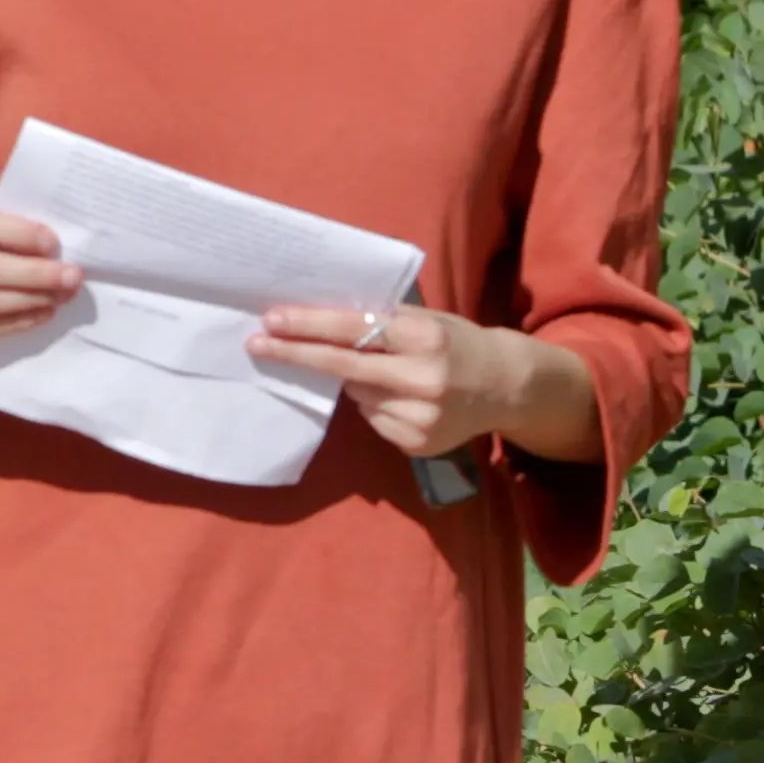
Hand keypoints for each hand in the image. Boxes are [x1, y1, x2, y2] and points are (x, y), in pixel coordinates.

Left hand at [247, 302, 603, 464]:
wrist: (505, 385)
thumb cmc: (456, 341)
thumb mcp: (426, 319)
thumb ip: (381, 321)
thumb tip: (316, 321)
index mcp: (425, 337)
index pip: (355, 329)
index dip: (311, 325)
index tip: (272, 319)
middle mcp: (423, 378)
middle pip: (344, 366)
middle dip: (296, 354)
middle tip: (257, 344)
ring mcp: (420, 416)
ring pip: (357, 394)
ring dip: (354, 381)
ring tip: (389, 374)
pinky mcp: (417, 443)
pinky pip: (373, 418)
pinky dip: (374, 404)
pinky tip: (401, 398)